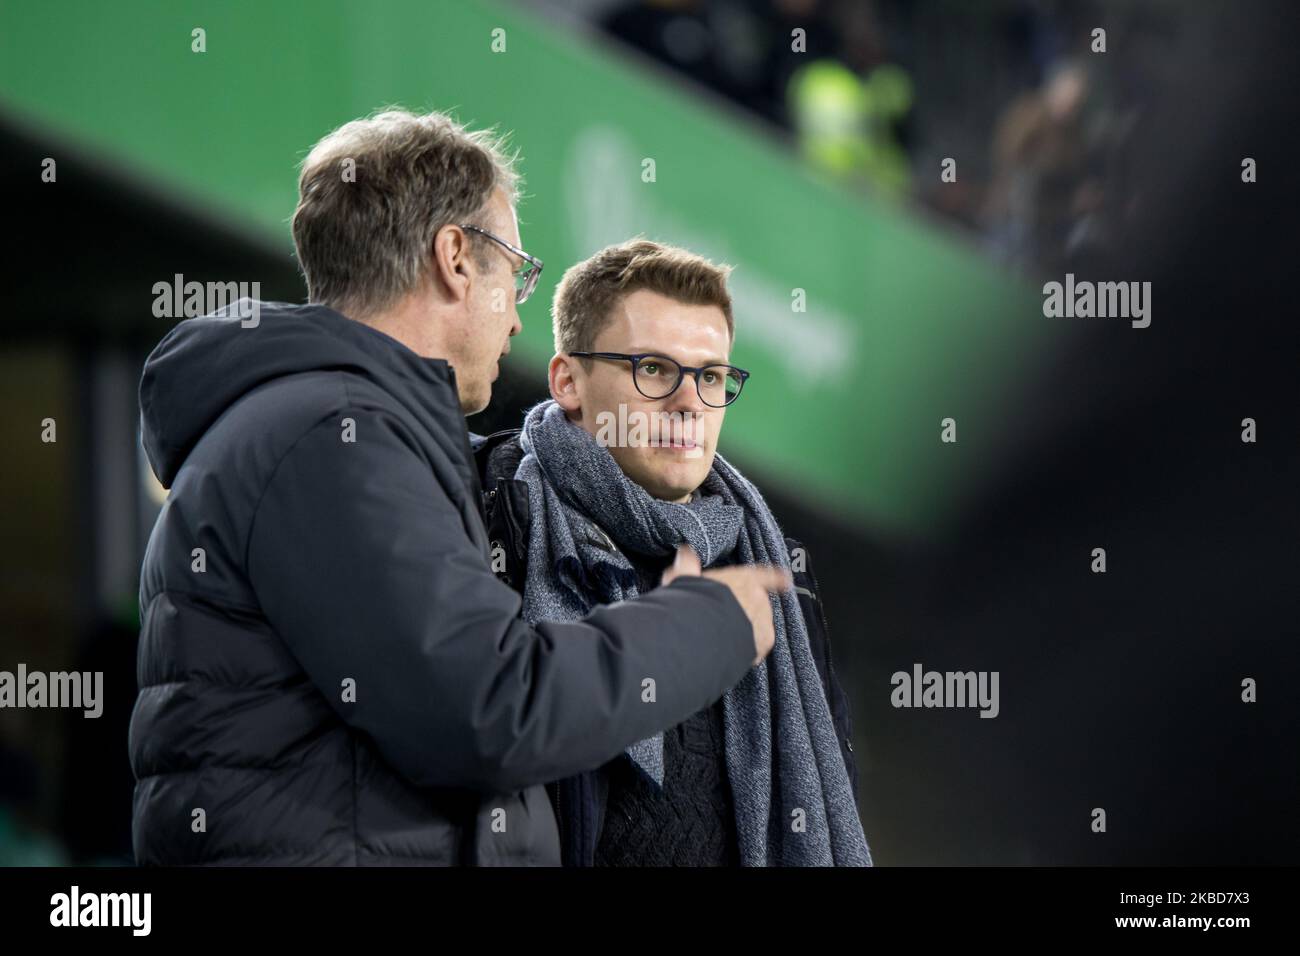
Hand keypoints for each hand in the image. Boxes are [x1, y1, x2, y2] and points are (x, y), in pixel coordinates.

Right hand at [661, 544, 790, 665]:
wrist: (707, 629)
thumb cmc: (697, 601)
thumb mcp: (686, 579)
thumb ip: (688, 566)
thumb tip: (684, 553)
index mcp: (743, 579)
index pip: (762, 575)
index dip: (775, 577)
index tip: (786, 579)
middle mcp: (758, 597)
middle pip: (756, 604)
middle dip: (743, 612)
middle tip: (722, 620)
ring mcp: (764, 619)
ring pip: (757, 625)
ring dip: (745, 631)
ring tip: (722, 638)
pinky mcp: (765, 640)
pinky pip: (757, 645)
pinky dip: (747, 649)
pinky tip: (730, 651)